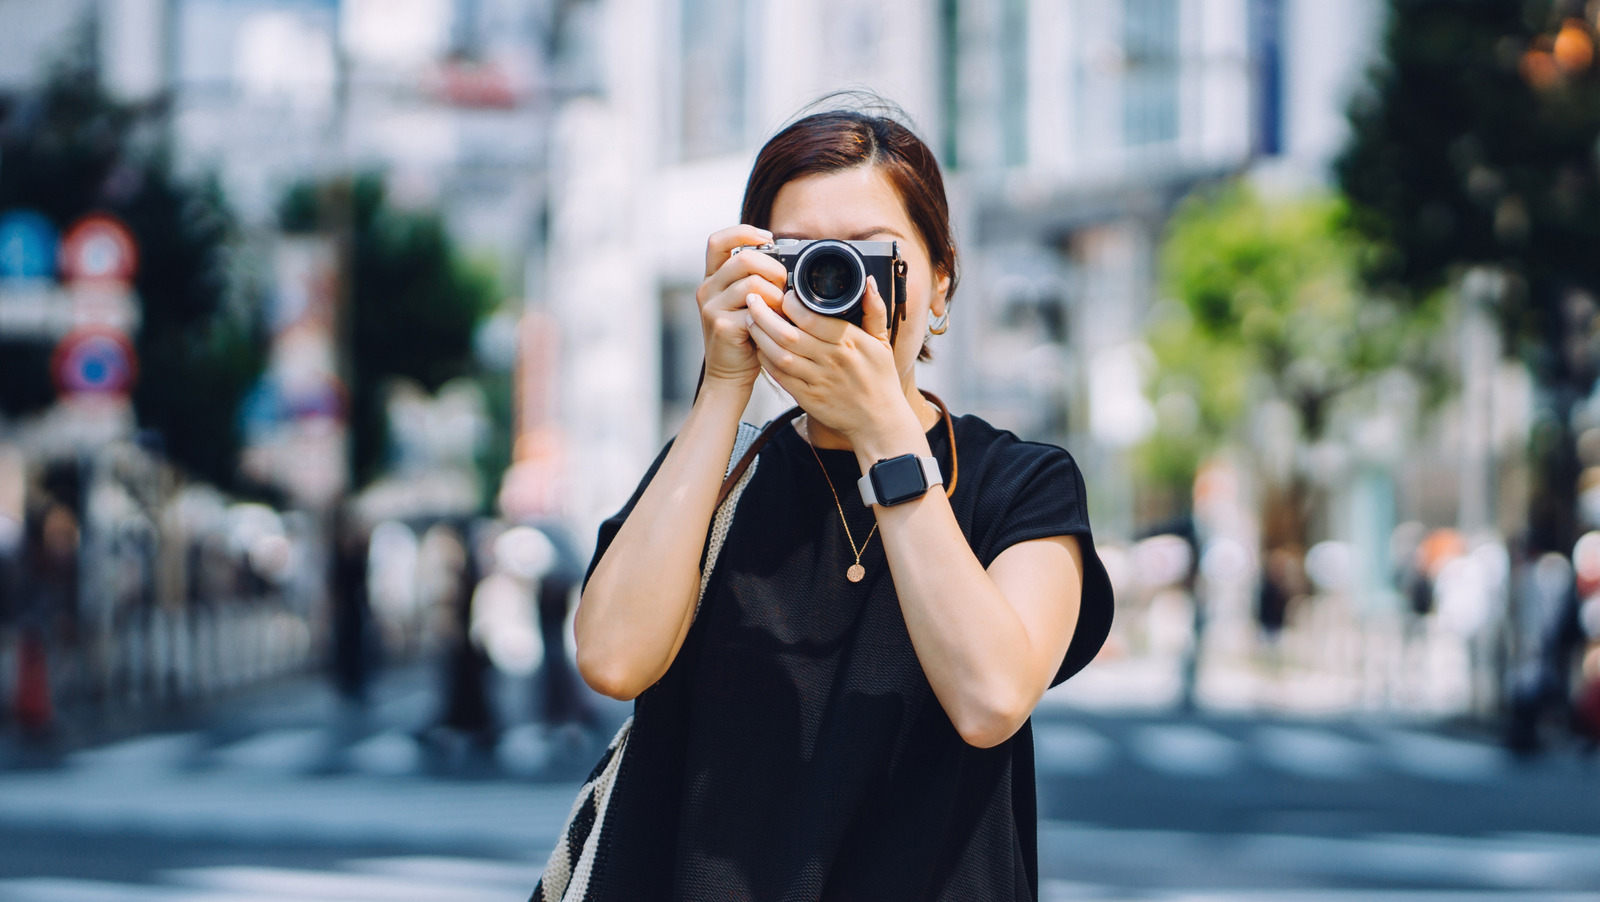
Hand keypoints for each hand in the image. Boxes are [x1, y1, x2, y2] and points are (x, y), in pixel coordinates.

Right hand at [696, 225, 787, 389]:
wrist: (729, 375)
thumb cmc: (744, 338)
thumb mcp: (746, 303)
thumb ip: (754, 279)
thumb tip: (782, 259)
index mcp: (712, 279)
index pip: (718, 241)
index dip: (744, 232)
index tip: (768, 238)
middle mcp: (707, 289)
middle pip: (743, 258)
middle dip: (772, 269)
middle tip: (783, 286)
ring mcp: (711, 307)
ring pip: (752, 282)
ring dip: (776, 294)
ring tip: (780, 310)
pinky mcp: (722, 325)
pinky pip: (755, 308)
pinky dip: (772, 314)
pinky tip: (774, 324)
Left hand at [745, 275, 922, 449]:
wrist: (878, 423)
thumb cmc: (879, 380)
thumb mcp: (883, 343)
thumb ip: (875, 311)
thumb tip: (869, 282)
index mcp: (850, 342)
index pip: (812, 318)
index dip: (791, 303)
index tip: (783, 294)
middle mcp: (832, 360)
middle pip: (788, 334)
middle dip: (764, 314)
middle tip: (752, 299)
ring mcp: (818, 381)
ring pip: (779, 354)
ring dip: (760, 335)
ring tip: (750, 319)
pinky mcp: (807, 398)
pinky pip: (780, 376)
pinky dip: (765, 360)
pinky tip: (758, 347)